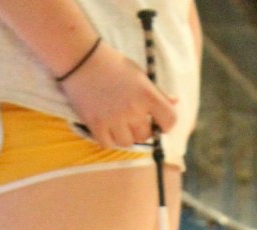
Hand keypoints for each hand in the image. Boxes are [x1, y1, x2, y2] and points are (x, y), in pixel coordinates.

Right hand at [60, 44, 177, 148]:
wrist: (80, 57)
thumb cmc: (113, 64)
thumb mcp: (139, 75)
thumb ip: (158, 92)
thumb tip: (175, 102)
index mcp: (147, 95)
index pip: (169, 121)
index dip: (166, 125)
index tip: (158, 123)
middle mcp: (133, 109)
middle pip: (145, 135)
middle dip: (141, 130)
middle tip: (131, 118)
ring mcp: (114, 118)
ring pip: (128, 143)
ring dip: (125, 136)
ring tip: (117, 122)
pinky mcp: (96, 124)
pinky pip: (109, 144)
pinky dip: (108, 139)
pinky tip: (106, 126)